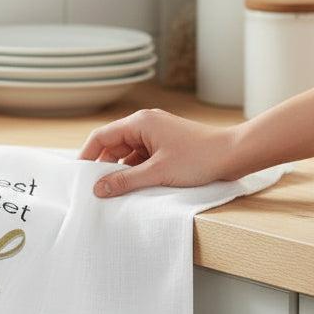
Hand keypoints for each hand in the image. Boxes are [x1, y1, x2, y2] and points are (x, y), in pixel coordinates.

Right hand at [78, 108, 240, 196]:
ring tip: (116, 191)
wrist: (235, 154)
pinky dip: (136, 171)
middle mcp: (145, 124)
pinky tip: (135, 187)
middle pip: (113, 145)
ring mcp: (157, 134)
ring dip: (121, 171)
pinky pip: (142, 158)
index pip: (101, 137)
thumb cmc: (199, 158)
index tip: (79, 176)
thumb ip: (124, 181)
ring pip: (128, 153)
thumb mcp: (157, 172)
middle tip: (96, 188)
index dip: (87, 156)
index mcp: (139, 123)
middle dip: (104, 166)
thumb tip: (98, 188)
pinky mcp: (166, 145)